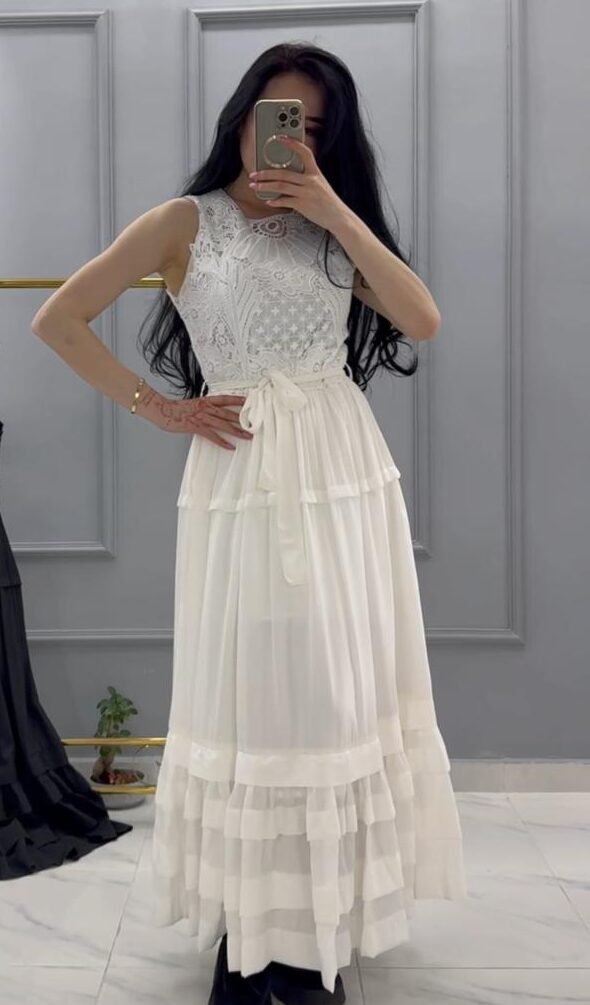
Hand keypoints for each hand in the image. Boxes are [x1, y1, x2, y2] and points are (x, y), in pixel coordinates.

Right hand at [136, 385, 254, 449]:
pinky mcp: (197, 427)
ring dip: (237, 431)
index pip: (225, 399)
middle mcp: (206, 408)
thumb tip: (213, 411)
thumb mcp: (193, 405)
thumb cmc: (176, 409)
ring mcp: (202, 417)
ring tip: (248, 436)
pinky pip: (212, 436)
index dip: (238, 400)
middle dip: (243, 419)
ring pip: (224, 424)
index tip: (250, 401)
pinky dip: (222, 442)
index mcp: (205, 401)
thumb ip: (204, 407)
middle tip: (256, 424)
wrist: (163, 411)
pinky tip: (231, 447)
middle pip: (229, 413)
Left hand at [249, 136, 348, 231]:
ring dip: (264, 186)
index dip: (292, 144)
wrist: (338, 217)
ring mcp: (306, 192)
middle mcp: (310, 180)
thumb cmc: (328, 202)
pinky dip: (275, 201)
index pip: (304, 153)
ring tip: (254, 186)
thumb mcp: (320, 185)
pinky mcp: (303, 205)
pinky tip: (268, 201)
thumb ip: (306, 179)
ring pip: (280, 186)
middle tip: (254, 174)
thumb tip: (288, 178)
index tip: (280, 138)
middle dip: (265, 173)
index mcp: (315, 173)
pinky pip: (285, 201)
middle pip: (284, 173)